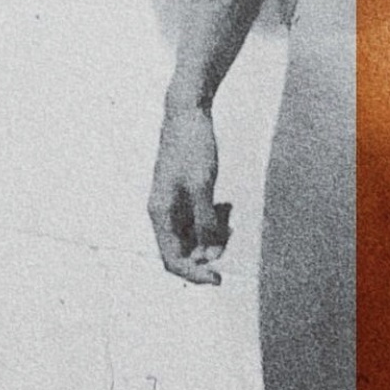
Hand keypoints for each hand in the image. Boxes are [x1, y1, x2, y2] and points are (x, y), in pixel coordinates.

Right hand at [147, 101, 231, 285]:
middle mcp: (163, 212)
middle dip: (209, 249)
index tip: (219, 278)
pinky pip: (199, 218)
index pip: (173, 259)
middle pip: (185, 250)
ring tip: (228, 214)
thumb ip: (204, 223)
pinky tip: (226, 205)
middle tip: (230, 235)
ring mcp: (174, 203)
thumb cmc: (192, 146)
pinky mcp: (184, 194)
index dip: (195, 273)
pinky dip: (214, 217)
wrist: (187, 111)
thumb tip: (208, 255)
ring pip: (195, 235)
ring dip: (214, 233)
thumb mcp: (202, 187)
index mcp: (160, 213)